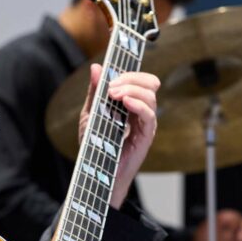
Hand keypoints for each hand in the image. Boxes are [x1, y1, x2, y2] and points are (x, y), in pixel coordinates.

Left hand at [78, 64, 159, 208]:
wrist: (95, 173)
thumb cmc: (95, 146)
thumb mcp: (90, 113)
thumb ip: (94, 92)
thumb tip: (96, 67)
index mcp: (130, 104)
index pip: (141, 80)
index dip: (131, 71)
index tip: (113, 69)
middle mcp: (141, 112)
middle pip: (149, 83)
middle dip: (131, 78)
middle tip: (111, 86)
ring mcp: (145, 124)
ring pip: (150, 96)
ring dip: (131, 89)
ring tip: (113, 94)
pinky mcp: (145, 136)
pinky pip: (150, 115)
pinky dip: (139, 104)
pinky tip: (125, 102)